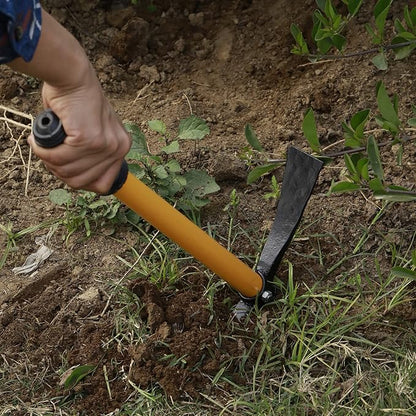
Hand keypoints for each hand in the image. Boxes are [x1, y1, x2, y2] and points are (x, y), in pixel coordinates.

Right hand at [28, 65, 130, 193]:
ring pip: (67, 171)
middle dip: (59, 170)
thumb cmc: (77, 102)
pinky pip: (58, 158)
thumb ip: (92, 156)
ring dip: (49, 160)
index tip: (64, 167)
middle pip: (81, 181)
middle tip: (49, 153)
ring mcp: (104, 145)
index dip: (78, 180)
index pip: (102, 185)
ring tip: (43, 144)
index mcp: (122, 148)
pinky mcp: (87, 139)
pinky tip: (38, 139)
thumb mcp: (94, 132)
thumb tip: (77, 178)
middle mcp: (118, 148)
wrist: (73, 77)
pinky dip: (43, 151)